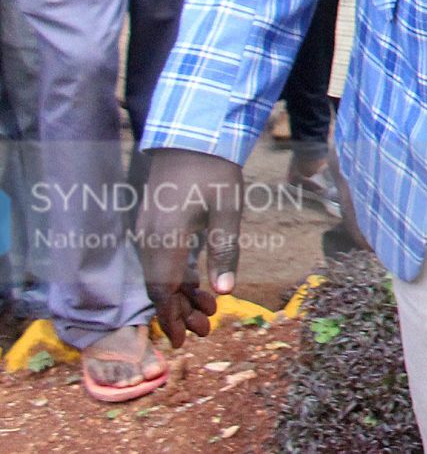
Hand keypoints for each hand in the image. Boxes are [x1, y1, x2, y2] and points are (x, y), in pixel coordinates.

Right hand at [139, 147, 244, 346]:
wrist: (192, 137)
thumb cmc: (214, 171)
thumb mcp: (227, 210)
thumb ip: (224, 251)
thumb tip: (225, 292)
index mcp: (165, 238)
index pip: (162, 290)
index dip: (171, 318)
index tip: (181, 342)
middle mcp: (149, 238)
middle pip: (160, 287)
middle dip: (180, 312)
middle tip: (206, 330)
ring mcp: (148, 230)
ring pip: (159, 274)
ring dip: (181, 295)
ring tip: (208, 312)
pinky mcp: (153, 223)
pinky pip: (160, 259)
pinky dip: (176, 276)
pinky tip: (197, 286)